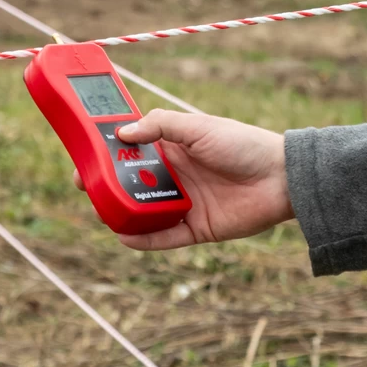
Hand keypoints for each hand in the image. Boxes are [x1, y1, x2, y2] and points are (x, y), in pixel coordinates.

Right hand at [73, 110, 292, 250]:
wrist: (282, 177)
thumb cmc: (243, 144)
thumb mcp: (200, 127)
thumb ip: (161, 126)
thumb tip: (122, 132)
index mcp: (175, 148)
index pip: (133, 149)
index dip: (108, 151)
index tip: (84, 153)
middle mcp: (176, 175)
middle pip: (131, 182)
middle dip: (106, 185)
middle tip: (85, 184)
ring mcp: (185, 203)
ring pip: (143, 211)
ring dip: (121, 212)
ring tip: (101, 210)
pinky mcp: (196, 228)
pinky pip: (163, 237)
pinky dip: (142, 239)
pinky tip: (123, 235)